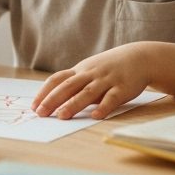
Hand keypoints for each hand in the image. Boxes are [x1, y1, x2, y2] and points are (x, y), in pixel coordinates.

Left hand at [32, 44, 149, 119]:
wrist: (140, 58)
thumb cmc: (110, 68)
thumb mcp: (90, 71)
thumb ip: (75, 84)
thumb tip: (54, 102)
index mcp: (81, 70)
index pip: (57, 79)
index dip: (44, 92)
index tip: (34, 105)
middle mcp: (91, 74)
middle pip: (68, 86)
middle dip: (53, 99)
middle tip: (41, 113)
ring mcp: (106, 80)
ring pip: (87, 92)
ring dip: (74, 104)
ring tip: (62, 116)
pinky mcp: (122, 87)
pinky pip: (112, 98)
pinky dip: (103, 107)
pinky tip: (95, 116)